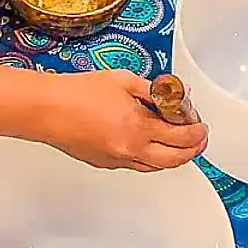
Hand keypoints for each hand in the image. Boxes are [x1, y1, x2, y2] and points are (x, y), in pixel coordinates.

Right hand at [37, 70, 207, 170]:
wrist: (47, 109)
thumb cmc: (77, 92)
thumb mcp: (123, 80)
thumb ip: (152, 91)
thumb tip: (171, 97)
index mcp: (139, 128)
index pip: (181, 136)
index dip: (196, 131)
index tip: (200, 124)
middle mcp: (131, 150)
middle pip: (175, 160)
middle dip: (192, 150)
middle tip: (198, 140)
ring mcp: (117, 160)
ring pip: (155, 167)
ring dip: (172, 157)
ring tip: (177, 144)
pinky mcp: (104, 163)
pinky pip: (135, 165)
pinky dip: (149, 157)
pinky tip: (147, 144)